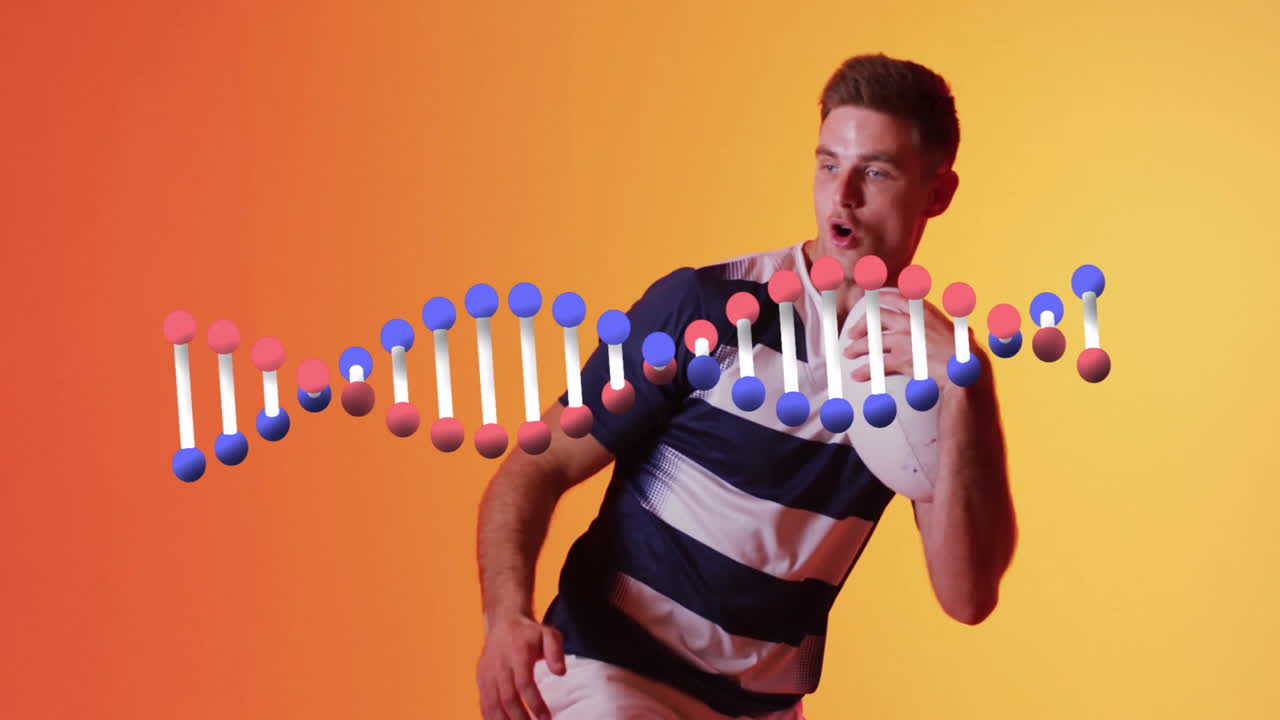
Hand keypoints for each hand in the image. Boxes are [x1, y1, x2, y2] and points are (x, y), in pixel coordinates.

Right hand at [477, 611, 566, 719]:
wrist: (503, 622)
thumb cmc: (529, 632)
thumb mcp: (548, 634)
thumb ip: (556, 652)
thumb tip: (560, 673)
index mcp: (518, 654)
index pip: (524, 683)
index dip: (534, 703)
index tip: (545, 718)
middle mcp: (500, 665)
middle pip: (507, 698)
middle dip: (520, 718)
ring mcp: (487, 673)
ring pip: (492, 703)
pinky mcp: (481, 679)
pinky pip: (483, 702)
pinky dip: (490, 717)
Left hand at [843, 293, 971, 385]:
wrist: (964, 368)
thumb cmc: (964, 352)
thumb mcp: (957, 330)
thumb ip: (949, 328)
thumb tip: (965, 331)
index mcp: (922, 311)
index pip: (895, 297)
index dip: (879, 297)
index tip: (868, 300)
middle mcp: (910, 321)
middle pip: (876, 318)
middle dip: (861, 325)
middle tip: (852, 334)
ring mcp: (904, 339)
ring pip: (872, 341)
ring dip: (856, 347)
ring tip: (848, 353)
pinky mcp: (901, 358)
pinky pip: (877, 364)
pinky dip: (864, 370)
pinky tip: (856, 374)